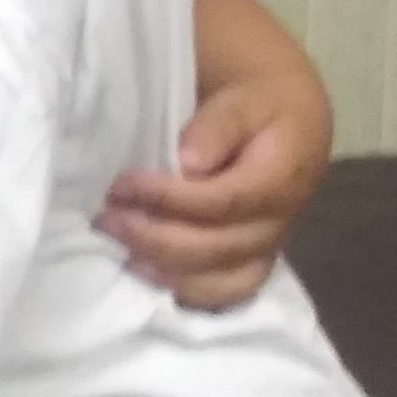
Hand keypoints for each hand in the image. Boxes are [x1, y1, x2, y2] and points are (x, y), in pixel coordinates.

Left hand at [101, 73, 330, 307]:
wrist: (290, 123)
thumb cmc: (259, 108)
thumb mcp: (241, 101)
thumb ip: (217, 128)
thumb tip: (188, 163)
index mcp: (279, 180)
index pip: (221, 203)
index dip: (167, 199)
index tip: (123, 185)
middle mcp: (277, 224)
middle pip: (214, 248)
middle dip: (152, 237)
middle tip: (106, 219)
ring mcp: (266, 249)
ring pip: (219, 282)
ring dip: (163, 271)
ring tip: (119, 250)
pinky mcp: (252, 263)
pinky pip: (224, 294)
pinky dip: (184, 292)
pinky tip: (146, 275)